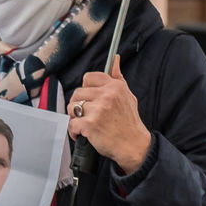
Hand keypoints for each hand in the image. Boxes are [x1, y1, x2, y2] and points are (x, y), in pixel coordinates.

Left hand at [68, 55, 151, 173]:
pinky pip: (71, 124)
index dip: (86, 88)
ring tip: (86, 123)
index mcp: (115, 87)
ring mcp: (98, 109)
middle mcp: (107, 95)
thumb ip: (118, 77)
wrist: (134, 145)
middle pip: (77, 93)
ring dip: (75, 117)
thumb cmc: (129, 122)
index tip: (89, 97)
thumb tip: (115, 60)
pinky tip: (83, 134)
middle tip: (87, 114)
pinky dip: (74, 131)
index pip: (88, 77)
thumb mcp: (128, 96)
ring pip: (71, 107)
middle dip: (79, 104)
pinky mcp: (90, 124)